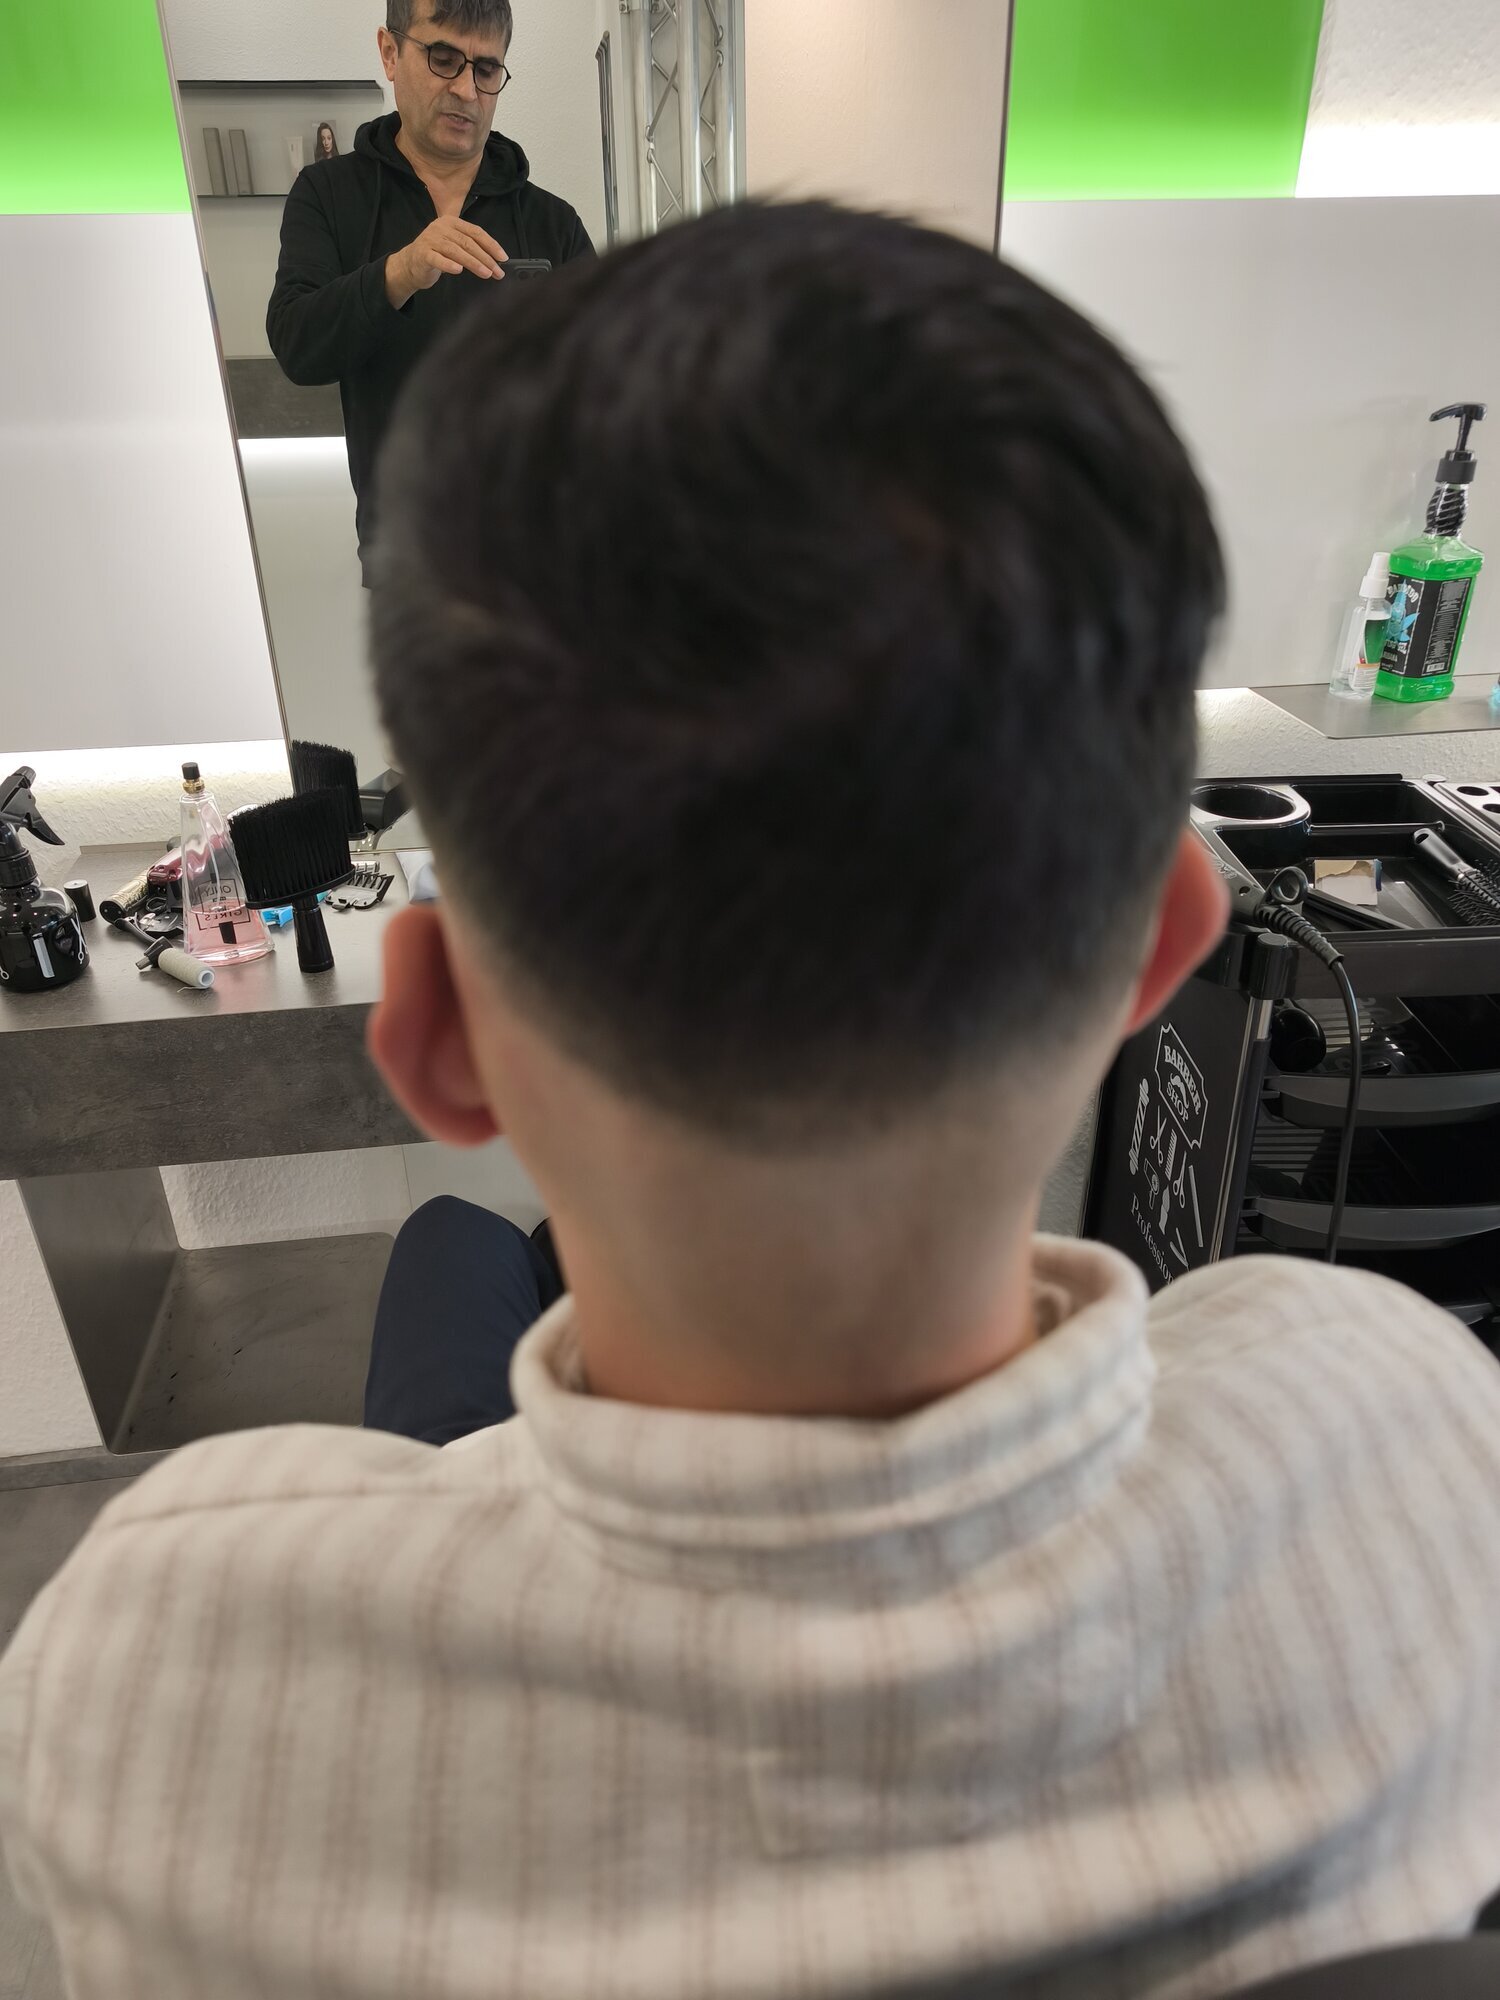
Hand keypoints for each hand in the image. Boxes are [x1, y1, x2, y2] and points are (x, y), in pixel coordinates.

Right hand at [386, 218, 506, 307]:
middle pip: (468, 242)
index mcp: (452, 222)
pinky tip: (459, 270)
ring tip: (487, 274)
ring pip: (456, 251)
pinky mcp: (422, 253)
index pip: (475, 232)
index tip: (503, 258)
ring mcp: (431, 239)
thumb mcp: (454, 245)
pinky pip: (438, 259)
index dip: (491, 245)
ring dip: (473, 263)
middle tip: (498, 272)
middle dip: (486, 258)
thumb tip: (495, 259)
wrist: (411, 264)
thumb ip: (470, 247)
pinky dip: (449, 265)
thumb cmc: (437, 255)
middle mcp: (441, 227)